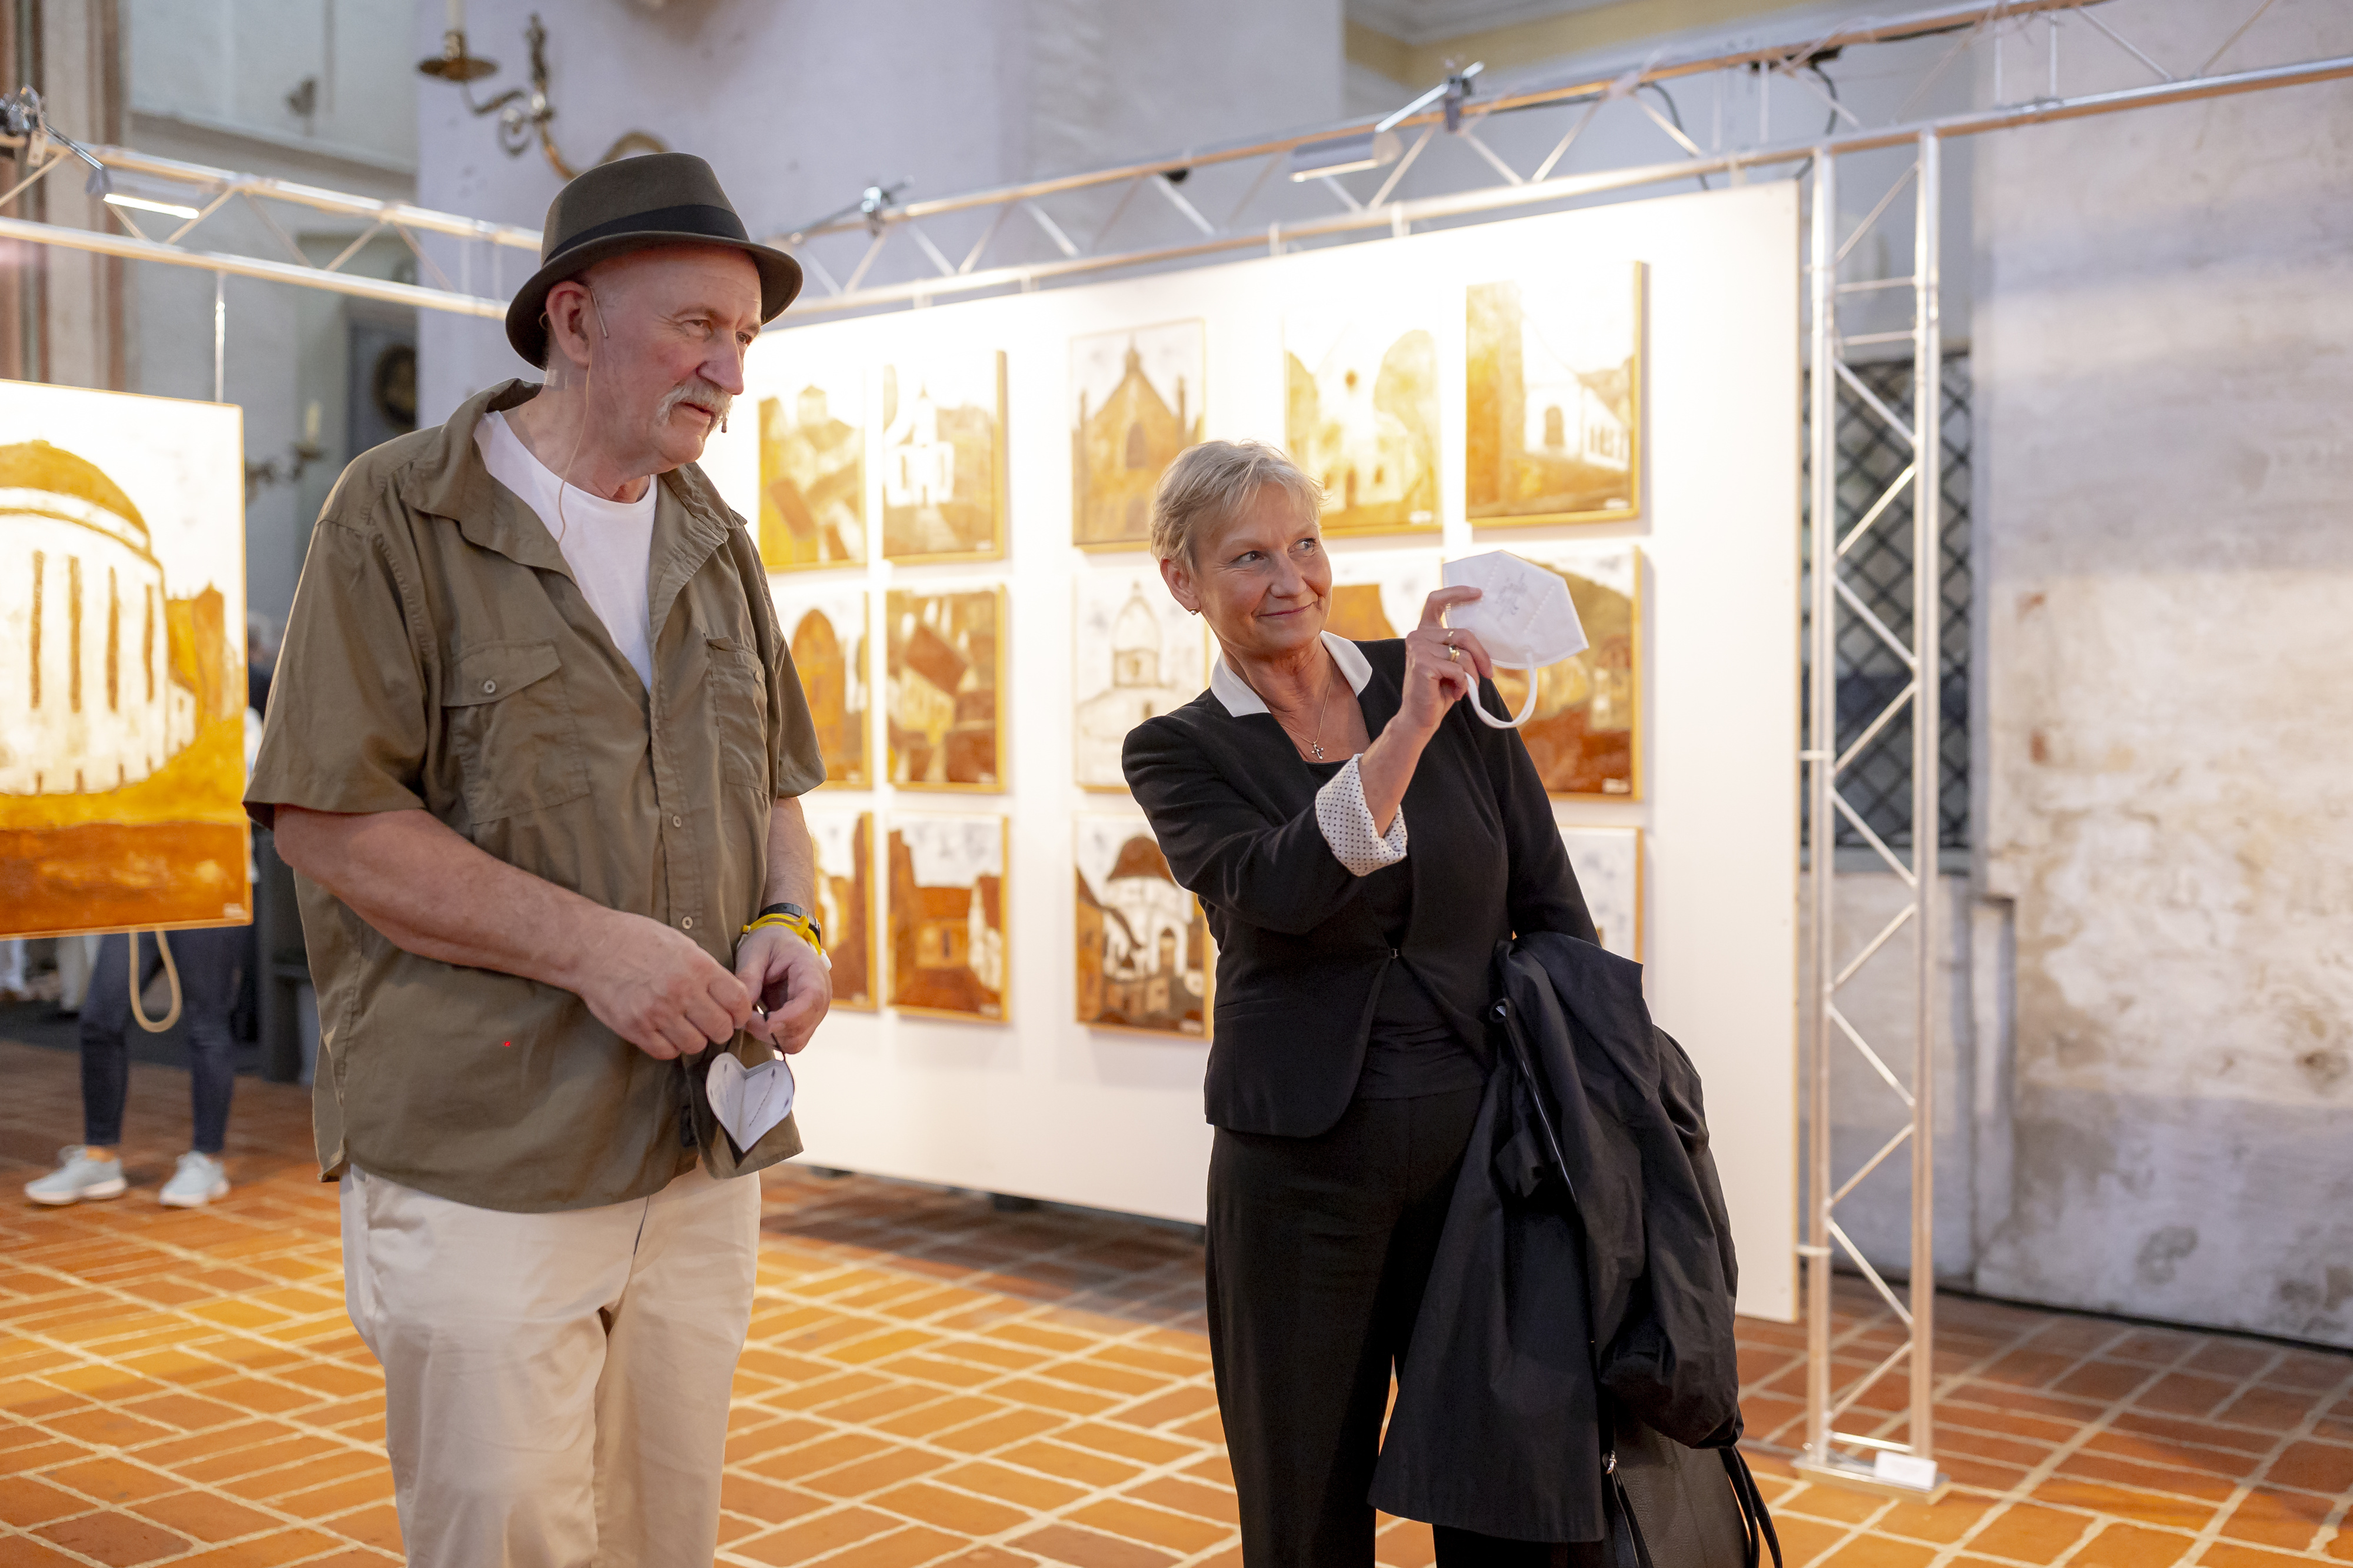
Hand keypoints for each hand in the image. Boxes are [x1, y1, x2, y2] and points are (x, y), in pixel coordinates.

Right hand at [572, 911, 755, 1059]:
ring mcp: (657, 1013)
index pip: (738, 1001)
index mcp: (698, 967)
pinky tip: (666, 1032)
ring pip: (696, 1045)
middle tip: (711, 1023)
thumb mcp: (681, 943)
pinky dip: (670, 1046)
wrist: (592, 946)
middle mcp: (681, 992)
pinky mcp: (636, 1028)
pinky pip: (666, 1052)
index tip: (736, 1014)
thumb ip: (706, 970)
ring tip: (686, 1026)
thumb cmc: (636, 939)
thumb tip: (729, 994)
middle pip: (721, 1028)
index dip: (742, 1012)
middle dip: (721, 1028)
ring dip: (695, 1038)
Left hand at [733, 924, 831, 1055]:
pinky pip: (791, 1041)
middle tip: (746, 1018)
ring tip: (752, 1019)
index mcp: (811, 972)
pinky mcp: (804, 1021)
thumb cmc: (771, 942)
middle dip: (771, 1031)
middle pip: (802, 1029)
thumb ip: (749, 977)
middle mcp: (820, 996)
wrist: (783, 940)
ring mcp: (814, 1012)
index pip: (811, 1001)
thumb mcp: (755, 950)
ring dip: (770, 1037)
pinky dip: (773, 1037)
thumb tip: (742, 1009)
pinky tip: (760, 1021)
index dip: (789, 1017)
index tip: (765, 1022)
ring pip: (796, 1042)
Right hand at [1399, 587, 1493, 735]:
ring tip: (1466, 689)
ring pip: (1463, 654)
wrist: (1419, 718)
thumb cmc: (1438, 691)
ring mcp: (1418, 648)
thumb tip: (1486, 636)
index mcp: (1424, 632)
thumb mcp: (1451, 663)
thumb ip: (1459, 646)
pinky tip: (1455, 694)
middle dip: (1481, 655)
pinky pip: (1458, 669)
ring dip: (1472, 675)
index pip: (1436, 601)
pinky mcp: (1422, 663)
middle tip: (1488, 673)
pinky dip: (1463, 684)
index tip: (1478, 593)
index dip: (1456, 593)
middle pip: (1464, 634)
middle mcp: (1417, 636)